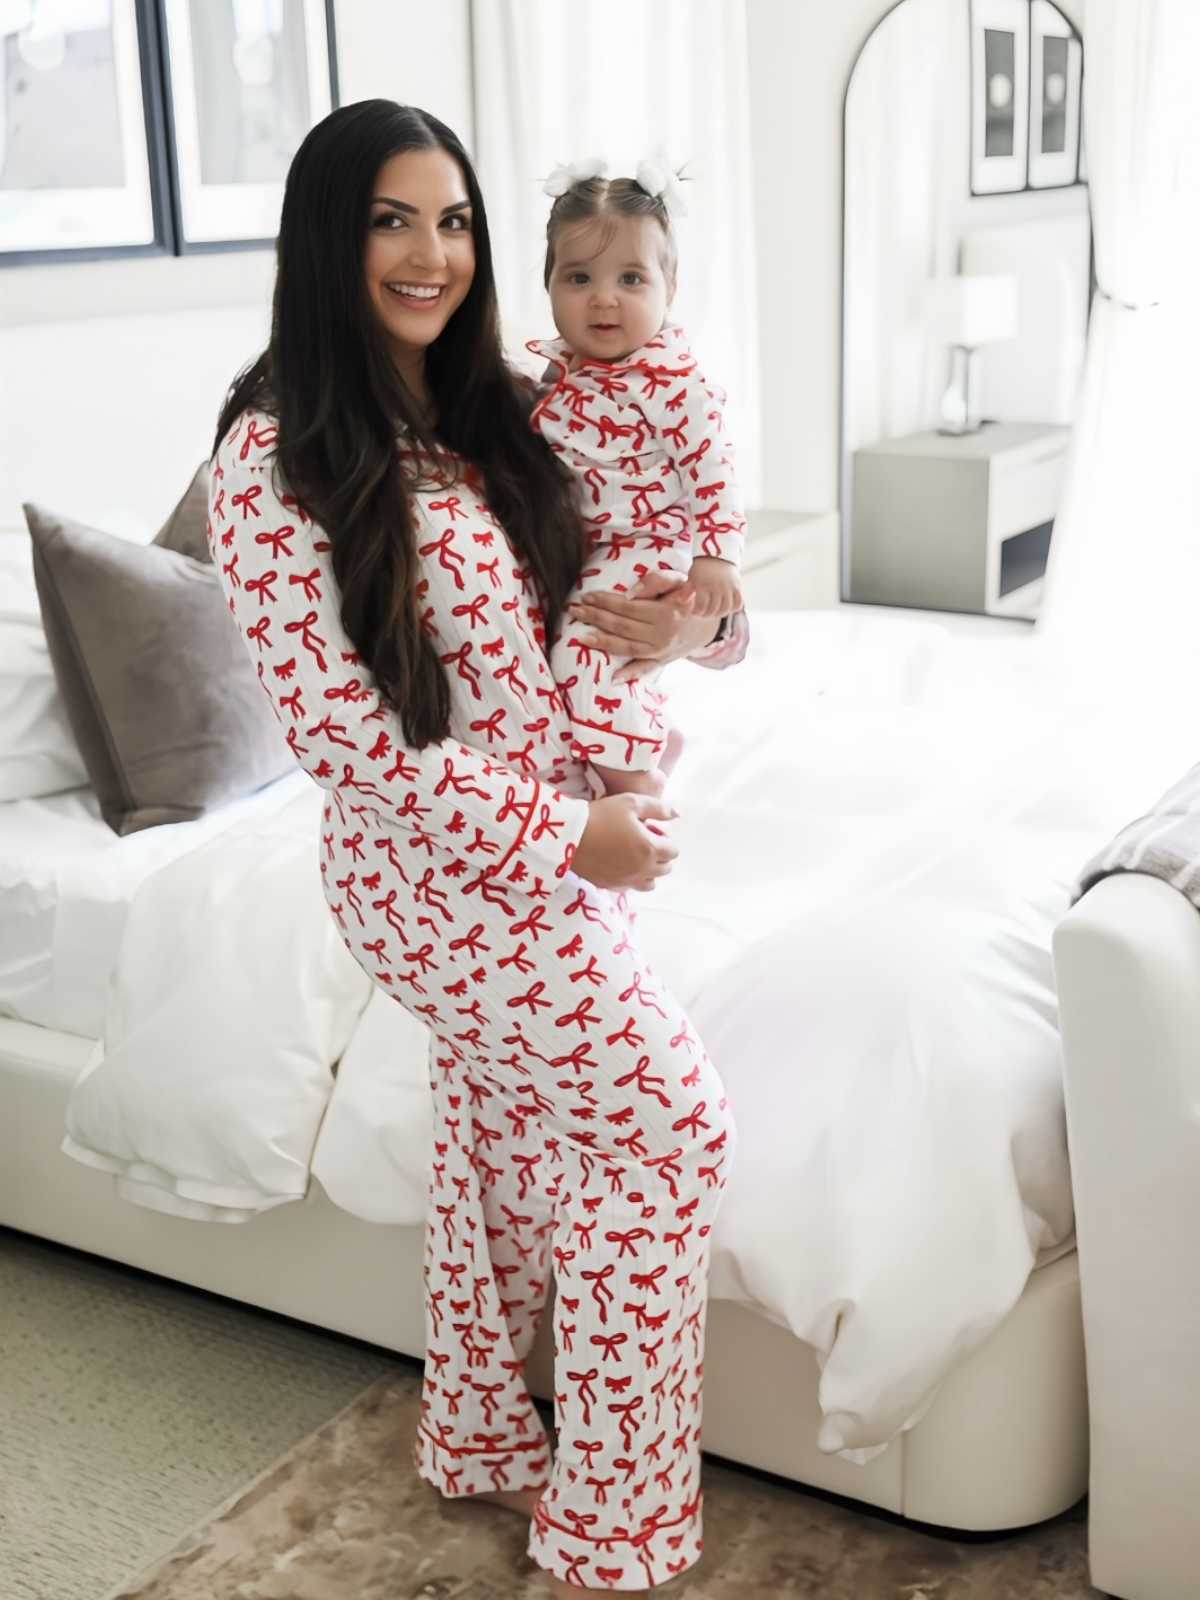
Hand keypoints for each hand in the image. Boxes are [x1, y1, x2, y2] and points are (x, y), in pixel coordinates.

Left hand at [567, 570, 718, 682]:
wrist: (706, 621)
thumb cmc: (687, 595)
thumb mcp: (677, 581)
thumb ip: (655, 582)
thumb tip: (630, 595)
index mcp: (666, 613)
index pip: (629, 607)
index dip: (606, 601)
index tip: (587, 596)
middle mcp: (662, 634)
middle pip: (623, 627)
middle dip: (597, 618)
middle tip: (575, 610)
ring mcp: (661, 651)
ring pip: (627, 647)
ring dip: (603, 642)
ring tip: (581, 636)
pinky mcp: (660, 661)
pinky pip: (643, 669)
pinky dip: (629, 674)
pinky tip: (613, 677)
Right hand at [570, 794, 678, 890]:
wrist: (569, 835)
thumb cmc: (602, 815)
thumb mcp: (631, 802)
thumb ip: (659, 808)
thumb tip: (678, 814)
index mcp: (651, 848)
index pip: (674, 850)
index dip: (664, 838)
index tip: (648, 828)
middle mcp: (643, 869)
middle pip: (665, 868)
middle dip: (659, 854)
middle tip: (640, 839)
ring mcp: (627, 880)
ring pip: (651, 883)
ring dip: (648, 870)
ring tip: (632, 855)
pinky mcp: (612, 886)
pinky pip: (631, 887)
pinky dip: (631, 877)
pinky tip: (618, 863)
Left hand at [675, 556, 741, 618]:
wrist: (718, 554)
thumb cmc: (701, 567)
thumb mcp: (692, 577)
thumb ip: (686, 591)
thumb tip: (680, 602)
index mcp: (704, 585)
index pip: (701, 606)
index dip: (698, 612)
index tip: (695, 611)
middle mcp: (717, 587)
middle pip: (713, 609)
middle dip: (707, 614)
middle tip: (704, 611)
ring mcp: (729, 588)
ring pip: (726, 608)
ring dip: (719, 613)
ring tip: (714, 611)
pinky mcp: (737, 587)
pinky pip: (738, 602)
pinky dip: (733, 608)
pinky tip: (727, 607)